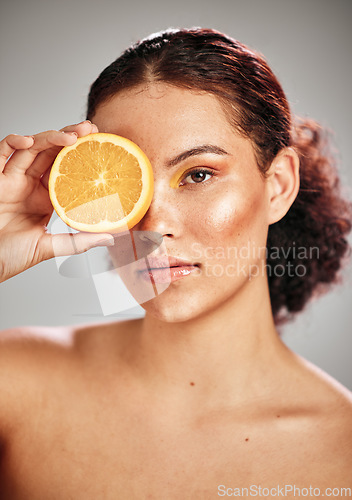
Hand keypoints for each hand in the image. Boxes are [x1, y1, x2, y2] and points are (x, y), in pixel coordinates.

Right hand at [0, 121, 113, 282]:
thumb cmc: (12, 256)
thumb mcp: (51, 248)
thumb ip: (78, 242)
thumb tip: (110, 238)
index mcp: (46, 198)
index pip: (66, 169)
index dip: (81, 155)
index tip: (100, 144)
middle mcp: (30, 185)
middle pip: (51, 153)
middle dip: (70, 138)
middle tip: (90, 129)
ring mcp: (12, 180)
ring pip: (32, 149)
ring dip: (50, 137)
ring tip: (72, 135)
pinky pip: (2, 153)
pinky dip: (13, 143)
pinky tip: (30, 141)